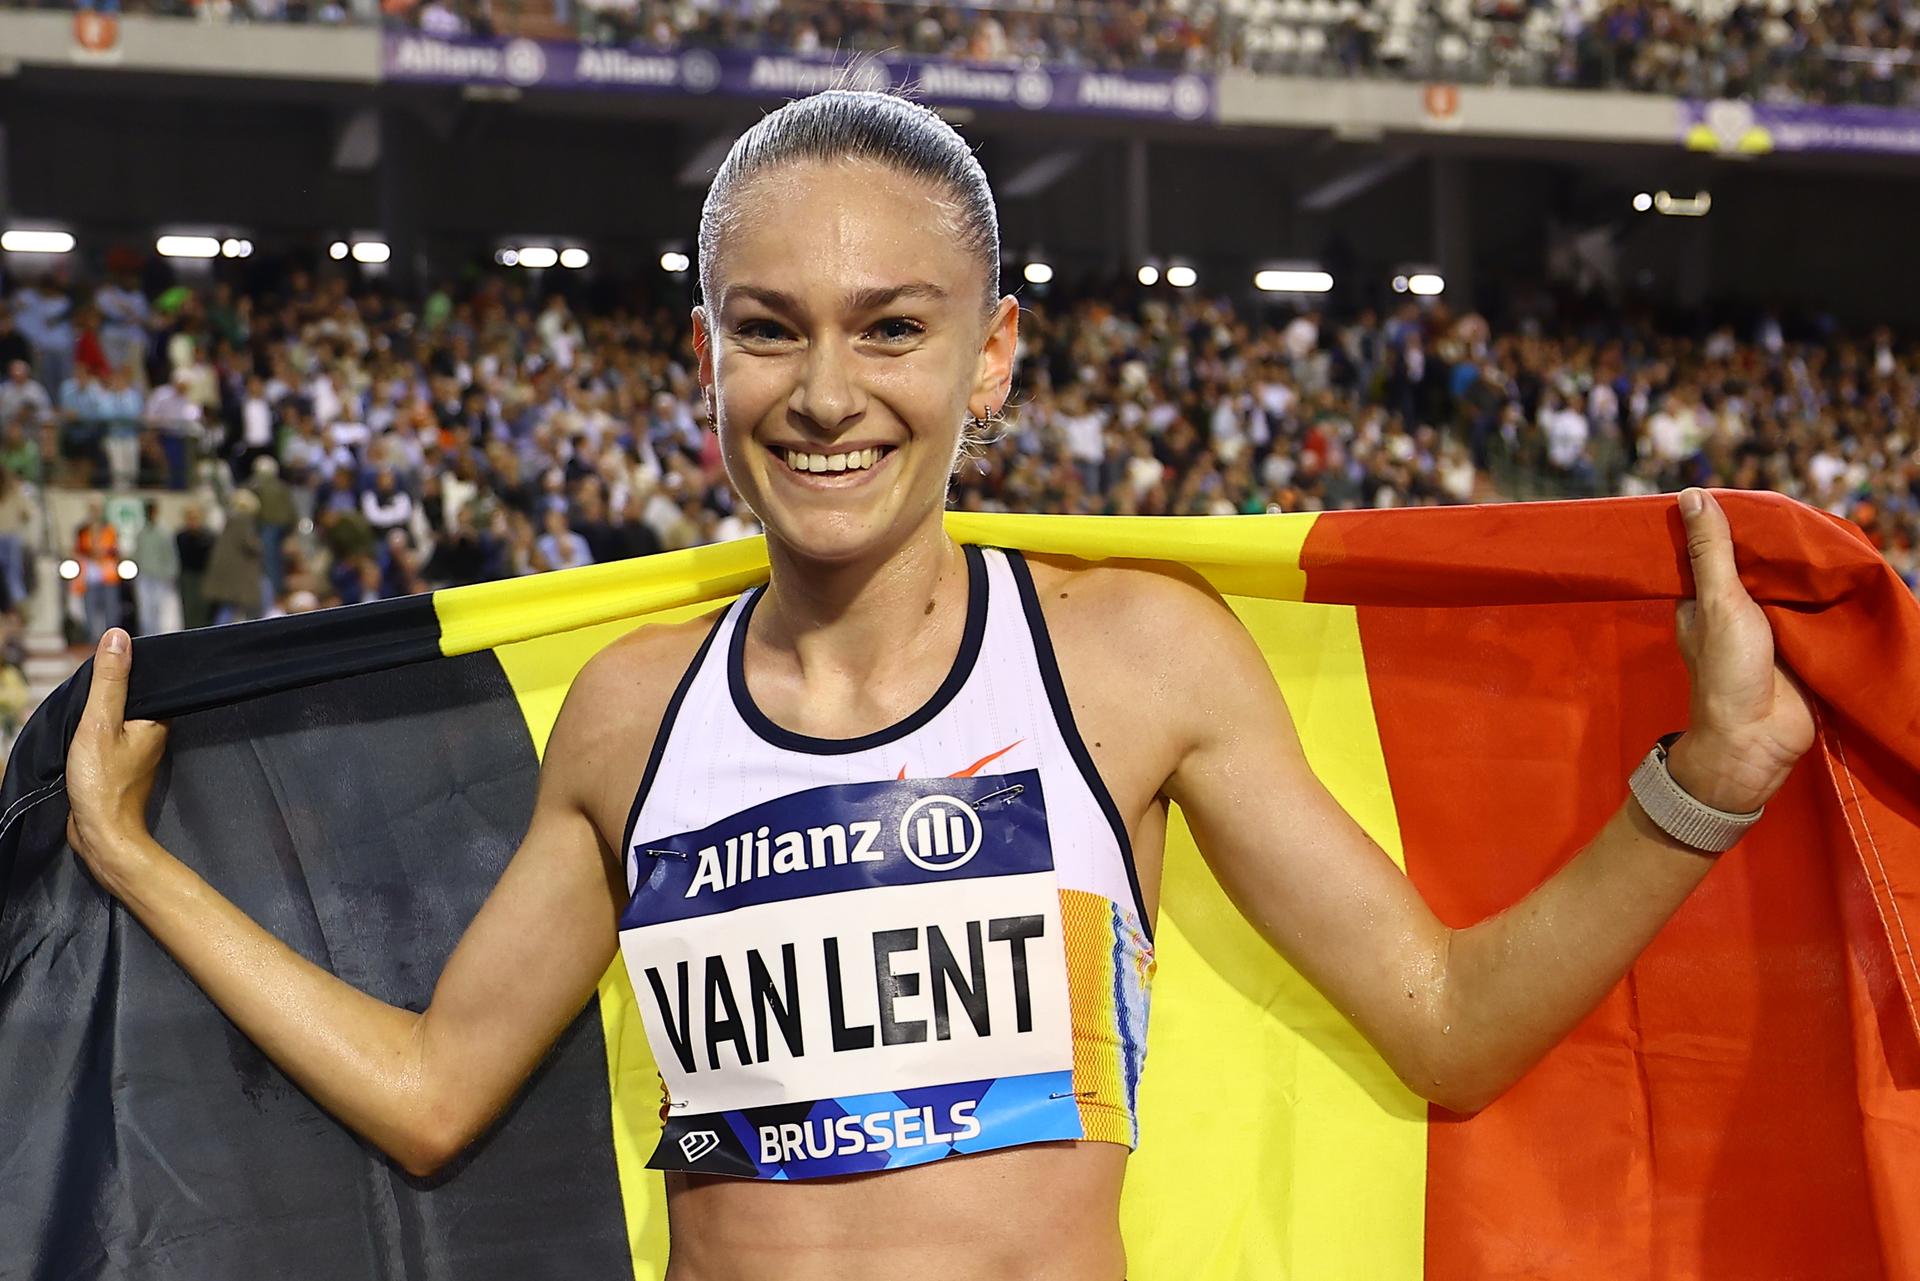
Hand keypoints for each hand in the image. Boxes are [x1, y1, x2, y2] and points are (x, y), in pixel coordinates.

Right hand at [65, 628, 168, 888]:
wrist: (100, 834)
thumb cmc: (103, 782)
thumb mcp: (99, 724)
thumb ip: (109, 681)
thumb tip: (119, 636)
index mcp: (159, 718)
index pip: (148, 678)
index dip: (126, 666)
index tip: (104, 659)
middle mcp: (154, 731)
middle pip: (131, 695)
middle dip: (109, 688)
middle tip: (84, 684)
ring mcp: (137, 748)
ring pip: (117, 715)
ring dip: (99, 710)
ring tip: (80, 704)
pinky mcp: (120, 763)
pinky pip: (107, 734)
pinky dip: (93, 729)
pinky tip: (79, 728)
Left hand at [1668, 488, 1814, 813]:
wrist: (1759, 740)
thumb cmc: (1726, 672)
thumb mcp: (1715, 602)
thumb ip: (1708, 552)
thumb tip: (1691, 495)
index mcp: (1704, 597)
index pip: (1719, 548)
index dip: (1737, 524)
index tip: (1760, 496)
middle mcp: (1736, 607)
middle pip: (1761, 563)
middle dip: (1781, 544)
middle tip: (1808, 512)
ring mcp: (1773, 624)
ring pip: (1792, 583)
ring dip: (1808, 567)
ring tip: (1831, 533)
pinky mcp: (1805, 641)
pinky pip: (1818, 607)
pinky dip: (1829, 592)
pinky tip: (1846, 567)